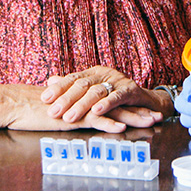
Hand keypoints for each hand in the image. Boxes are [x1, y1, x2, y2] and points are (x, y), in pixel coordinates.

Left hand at [40, 66, 164, 128]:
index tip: (44, 99)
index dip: (58, 88)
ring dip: (82, 105)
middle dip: (66, 99)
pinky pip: (117, 96)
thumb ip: (72, 86)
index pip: (72, 78)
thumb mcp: (93, 91)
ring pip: (97, 91)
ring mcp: (118, 81)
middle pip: (82, 85)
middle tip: (53, 112)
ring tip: (69, 117)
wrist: (146, 101)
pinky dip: (107, 104)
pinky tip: (97, 111)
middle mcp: (104, 74)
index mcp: (93, 73)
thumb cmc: (116, 97)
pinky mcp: (131, 90)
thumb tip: (50, 80)